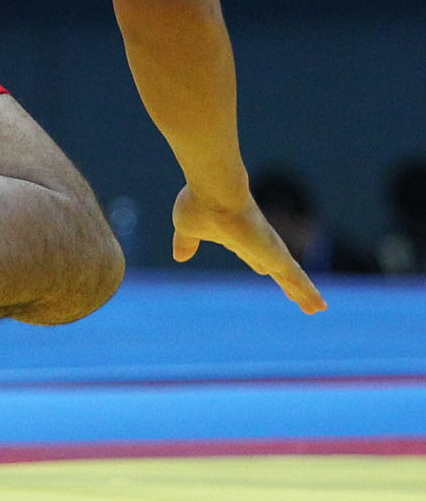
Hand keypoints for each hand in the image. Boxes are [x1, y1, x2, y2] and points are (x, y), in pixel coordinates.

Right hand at [172, 184, 325, 313]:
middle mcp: (257, 244)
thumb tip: (180, 257)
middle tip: (296, 294)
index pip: (252, 255)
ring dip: (303, 293)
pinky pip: (297, 279)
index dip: (259, 264)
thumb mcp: (187, 229)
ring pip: (291, 276)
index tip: (264, 271)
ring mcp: (269, 249)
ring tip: (317, 308)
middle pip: (275, 267)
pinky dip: (308, 293)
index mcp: (236, 239)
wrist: (215, 192)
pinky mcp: (277, 256)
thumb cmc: (200, 205)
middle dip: (285, 281)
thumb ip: (186, 243)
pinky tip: (319, 306)